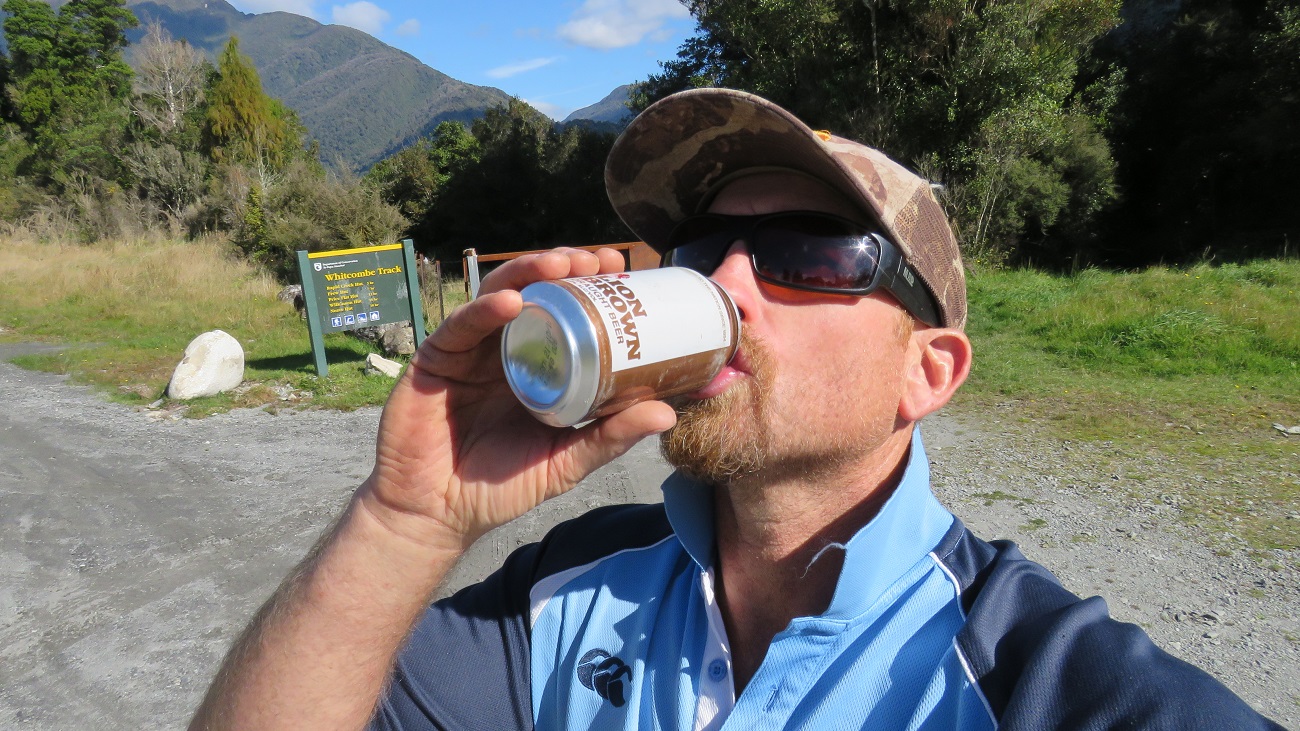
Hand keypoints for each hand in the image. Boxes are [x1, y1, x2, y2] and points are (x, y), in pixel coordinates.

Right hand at [358, 248, 677, 555]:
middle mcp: (502, 349)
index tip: (622, 268)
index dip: (590, 286)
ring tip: (561, 266)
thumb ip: (609, 437)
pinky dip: (484, 311)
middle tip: (597, 260)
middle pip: (533, 293)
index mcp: (535, 365)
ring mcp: (468, 352)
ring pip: (496, 296)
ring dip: (528, 274)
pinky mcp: (435, 360)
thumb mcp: (565, 461)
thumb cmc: (499, 487)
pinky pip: (460, 327)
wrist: (436, 515)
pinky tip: (512, 302)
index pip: (564, 312)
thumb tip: (668, 412)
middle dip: (565, 268)